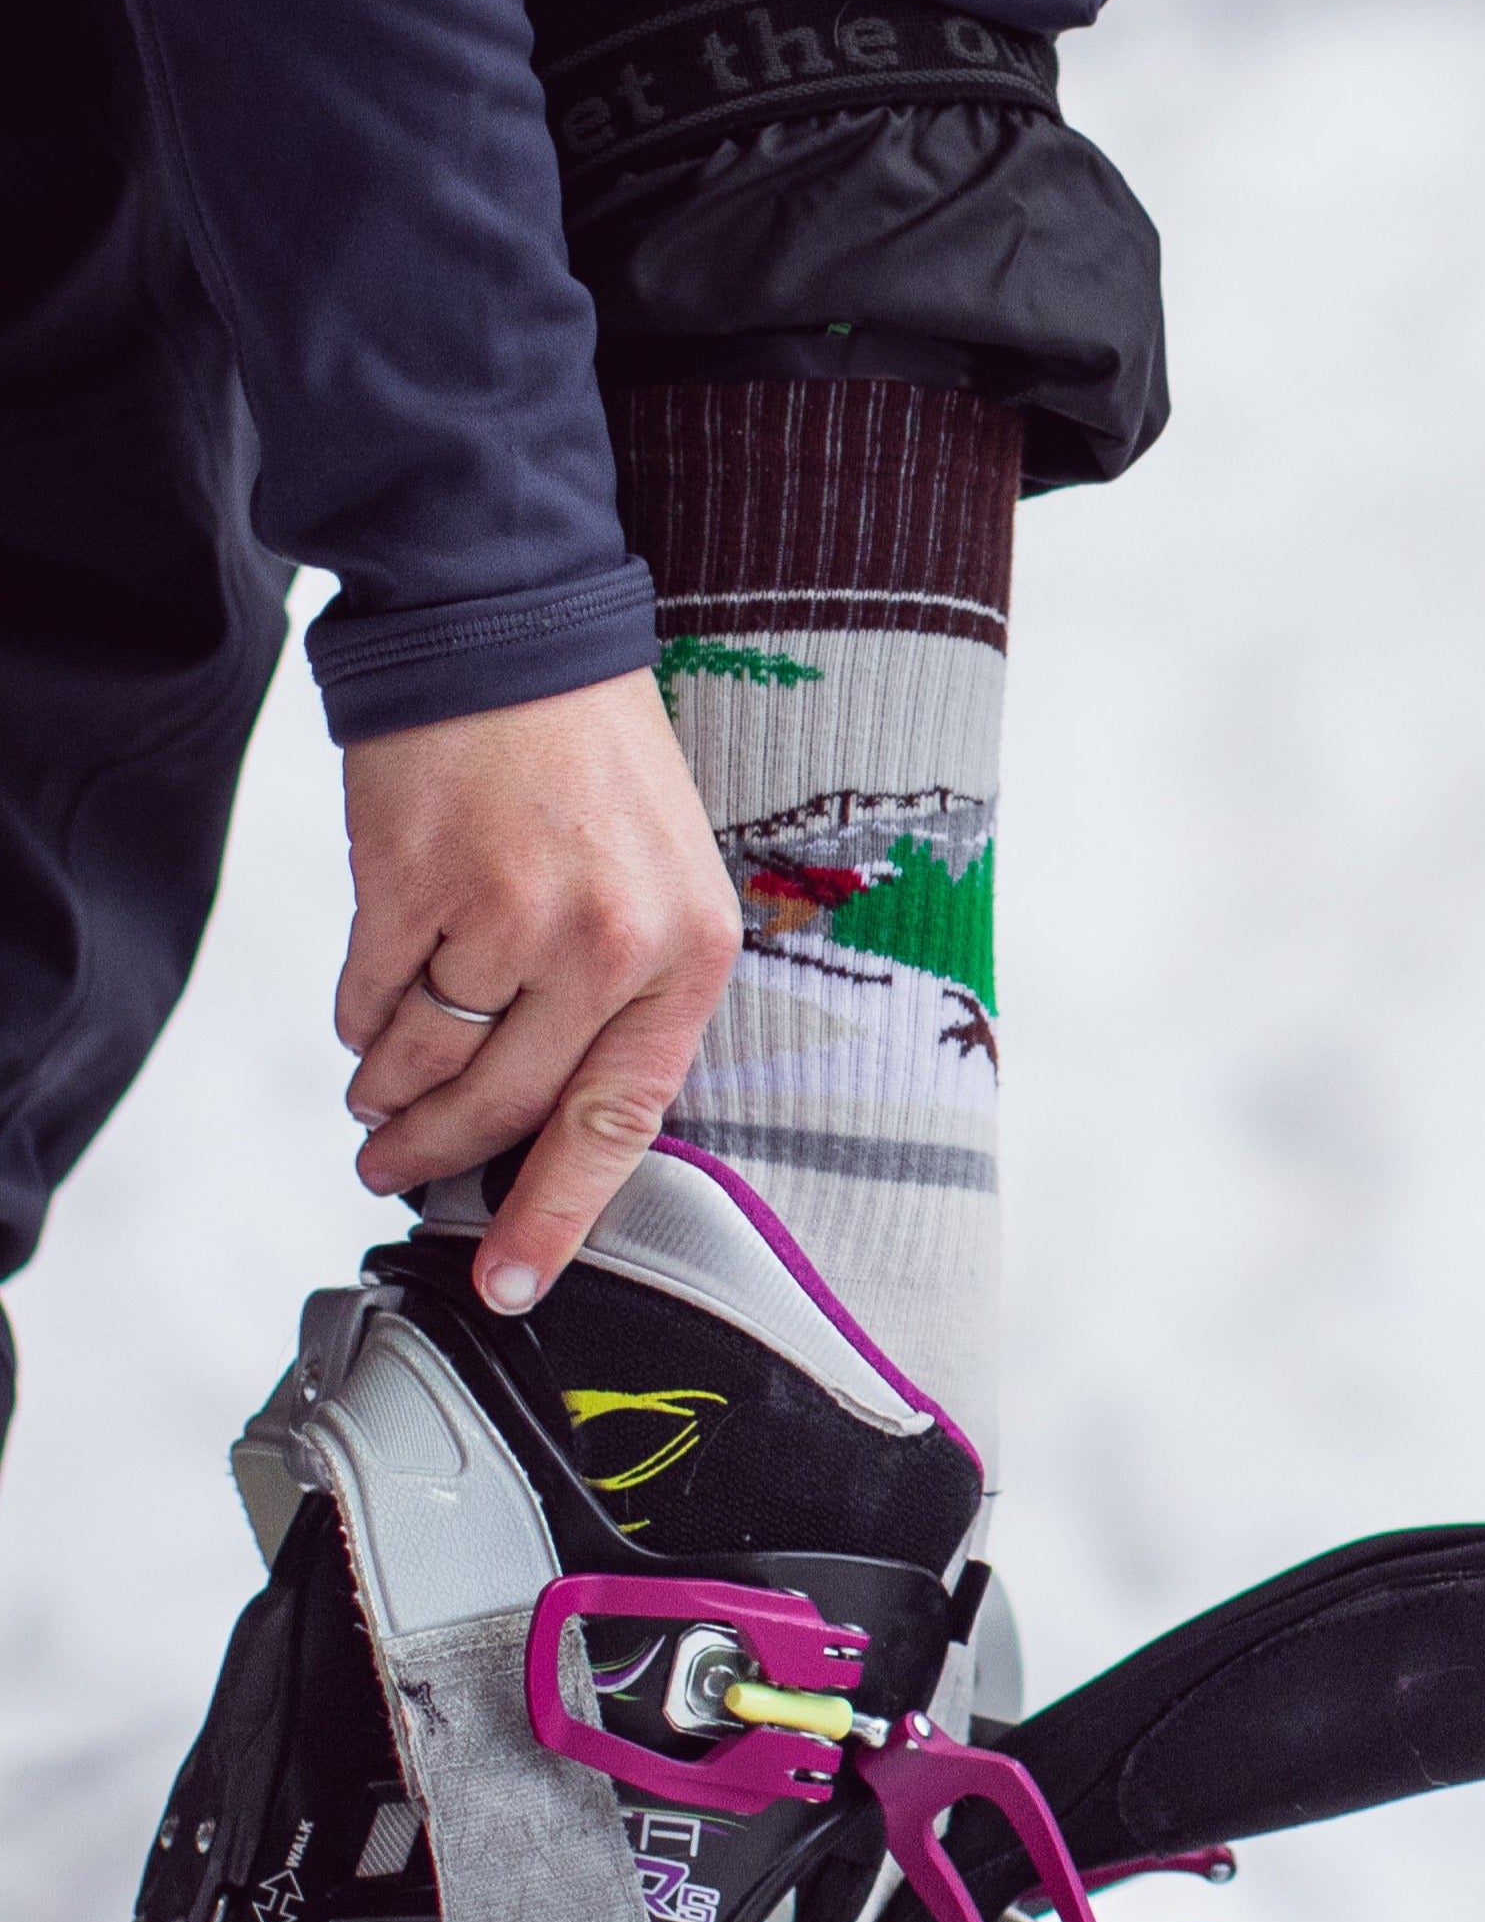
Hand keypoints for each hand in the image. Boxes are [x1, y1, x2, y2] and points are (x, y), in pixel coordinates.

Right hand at [336, 667, 740, 1312]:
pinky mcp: (415, 881)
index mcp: (689, 956)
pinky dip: (359, 1019)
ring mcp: (510, 912)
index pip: (621, 1122)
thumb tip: (552, 1127)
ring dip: (389, 1094)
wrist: (517, 636)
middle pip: (505, 1105)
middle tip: (391, 1172)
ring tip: (376, 1098)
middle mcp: (609, 944)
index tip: (513, 1285)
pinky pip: (371, 996)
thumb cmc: (597, 773)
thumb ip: (625, 1002)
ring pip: (426, 1059)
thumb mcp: (668, 885)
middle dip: (438, 1155)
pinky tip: (365, 1014)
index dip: (559, 1214)